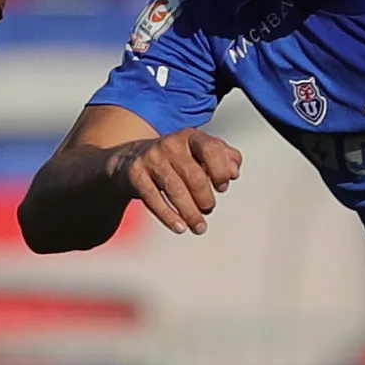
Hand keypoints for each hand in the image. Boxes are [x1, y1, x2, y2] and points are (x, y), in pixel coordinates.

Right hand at [110, 127, 241, 235]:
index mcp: (191, 137)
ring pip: (176, 191)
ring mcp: (152, 158)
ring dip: (191, 214)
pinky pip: (154, 199)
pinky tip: (180, 227)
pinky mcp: (136, 174)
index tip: (222, 187)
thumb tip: (234, 172)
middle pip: (195, 177)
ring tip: (199, 227)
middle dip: (206, 199)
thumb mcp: (199, 152)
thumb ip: (223, 158)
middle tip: (208, 210)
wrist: (129, 158)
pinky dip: (169, 217)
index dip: (221, 171)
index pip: (212, 149)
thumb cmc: (174, 159)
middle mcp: (171, 144)